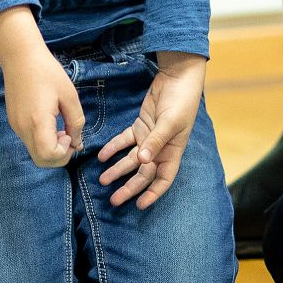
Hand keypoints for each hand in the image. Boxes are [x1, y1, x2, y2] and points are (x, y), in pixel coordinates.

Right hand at [0, 6, 83, 166]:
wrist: (21, 58)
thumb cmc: (48, 73)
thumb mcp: (69, 96)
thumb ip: (76, 122)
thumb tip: (77, 142)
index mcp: (37, 121)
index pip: (48, 155)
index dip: (64, 153)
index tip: (70, 134)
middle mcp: (23, 128)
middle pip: (40, 160)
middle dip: (59, 156)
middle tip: (70, 137)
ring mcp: (16, 126)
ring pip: (34, 152)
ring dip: (51, 149)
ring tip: (62, 128)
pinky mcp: (13, 122)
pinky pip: (29, 141)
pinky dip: (42, 141)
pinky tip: (51, 123)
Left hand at [97, 52, 206, 208]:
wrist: (177, 78)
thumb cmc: (181, 101)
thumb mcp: (171, 122)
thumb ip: (156, 141)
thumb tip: (142, 161)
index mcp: (173, 151)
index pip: (163, 179)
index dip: (153, 193)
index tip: (139, 205)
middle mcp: (160, 149)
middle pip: (143, 173)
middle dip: (130, 187)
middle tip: (114, 200)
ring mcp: (149, 138)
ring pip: (131, 159)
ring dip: (118, 169)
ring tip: (103, 180)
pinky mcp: (140, 126)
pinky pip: (124, 141)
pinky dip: (113, 148)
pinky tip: (102, 156)